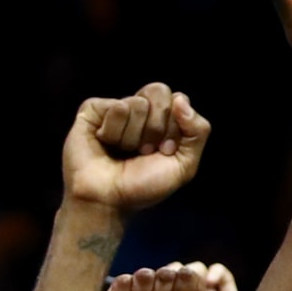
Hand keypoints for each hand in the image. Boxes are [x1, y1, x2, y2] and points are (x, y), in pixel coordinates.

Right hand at [62, 85, 207, 216]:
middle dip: (156, 128)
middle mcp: (141, 109)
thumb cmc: (143, 185)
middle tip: (144, 151)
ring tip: (122, 151)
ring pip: (137, 103)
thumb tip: (181, 99)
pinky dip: (114, 132)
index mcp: (164, 118)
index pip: (180, 100)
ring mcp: (116, 108)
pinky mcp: (93, 109)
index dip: (175, 128)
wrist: (108, 200)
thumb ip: (198, 131)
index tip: (165, 151)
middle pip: (159, 91)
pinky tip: (105, 143)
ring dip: (133, 137)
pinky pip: (116, 108)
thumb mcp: (184, 164)